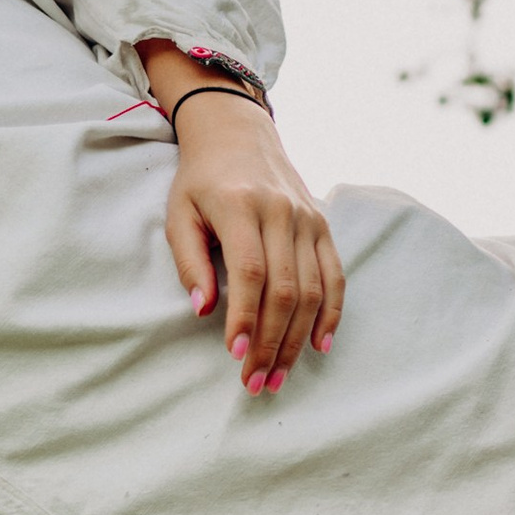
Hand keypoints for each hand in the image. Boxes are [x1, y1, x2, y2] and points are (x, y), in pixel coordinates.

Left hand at [145, 64, 344, 392]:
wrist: (237, 132)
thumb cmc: (200, 179)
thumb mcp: (179, 212)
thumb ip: (188, 261)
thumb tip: (203, 310)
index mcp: (241, 206)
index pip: (251, 273)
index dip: (247, 318)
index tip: (236, 355)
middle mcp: (281, 213)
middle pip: (286, 289)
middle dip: (272, 342)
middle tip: (256, 382)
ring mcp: (307, 219)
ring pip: (313, 290)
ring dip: (297, 339)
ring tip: (279, 376)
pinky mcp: (323, 226)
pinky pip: (335, 275)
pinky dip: (331, 313)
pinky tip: (319, 345)